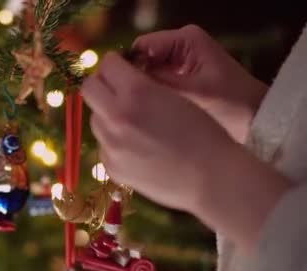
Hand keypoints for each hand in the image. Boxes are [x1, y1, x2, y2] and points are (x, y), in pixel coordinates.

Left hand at [82, 52, 290, 252]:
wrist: (211, 177)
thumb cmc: (202, 132)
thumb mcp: (173, 95)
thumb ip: (142, 84)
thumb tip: (120, 76)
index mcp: (136, 92)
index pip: (107, 64)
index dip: (116, 64)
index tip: (122, 68)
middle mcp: (116, 116)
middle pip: (89, 89)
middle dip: (102, 85)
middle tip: (118, 90)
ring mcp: (110, 144)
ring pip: (95, 118)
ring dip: (107, 115)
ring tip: (134, 124)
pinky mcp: (110, 165)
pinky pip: (103, 145)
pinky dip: (114, 142)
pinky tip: (138, 147)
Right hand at [132, 25, 267, 142]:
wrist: (257, 121)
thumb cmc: (231, 104)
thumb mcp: (193, 92)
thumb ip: (160, 82)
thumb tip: (126, 80)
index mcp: (185, 39)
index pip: (142, 47)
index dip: (128, 68)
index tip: (123, 93)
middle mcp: (180, 45)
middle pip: (142, 59)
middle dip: (135, 80)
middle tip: (130, 105)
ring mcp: (180, 61)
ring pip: (147, 73)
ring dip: (144, 90)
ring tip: (139, 111)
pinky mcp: (180, 77)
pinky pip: (156, 83)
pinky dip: (152, 96)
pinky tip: (148, 113)